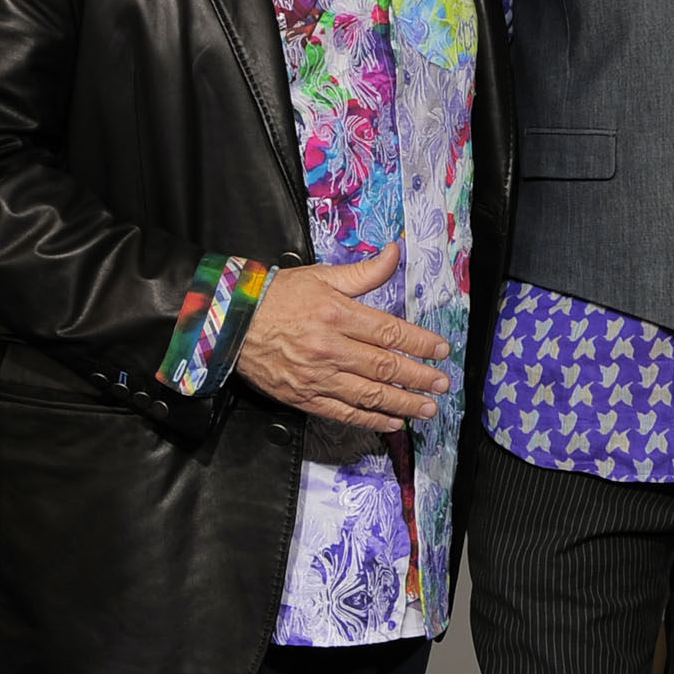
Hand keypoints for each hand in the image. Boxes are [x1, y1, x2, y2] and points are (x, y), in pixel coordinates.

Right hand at [233, 243, 448, 432]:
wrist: (230, 323)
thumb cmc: (279, 296)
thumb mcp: (322, 276)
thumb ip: (363, 272)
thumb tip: (396, 252)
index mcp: (337, 315)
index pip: (389, 332)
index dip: (420, 343)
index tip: (441, 350)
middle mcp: (330, 348)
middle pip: (384, 366)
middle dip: (419, 377)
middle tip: (443, 384)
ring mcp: (316, 376)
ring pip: (368, 394)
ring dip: (402, 403)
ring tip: (428, 408)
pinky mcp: (303, 397)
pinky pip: (342, 412)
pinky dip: (370, 419)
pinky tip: (392, 421)